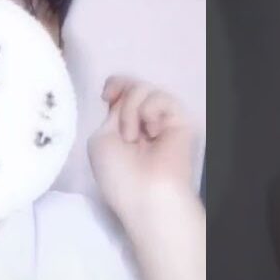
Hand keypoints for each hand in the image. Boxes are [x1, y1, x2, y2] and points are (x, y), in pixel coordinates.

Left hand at [88, 75, 198, 226]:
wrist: (146, 194)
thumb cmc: (117, 174)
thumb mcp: (101, 139)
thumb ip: (112, 113)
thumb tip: (123, 95)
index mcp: (124, 126)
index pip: (122, 92)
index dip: (114, 85)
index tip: (106, 95)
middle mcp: (143, 121)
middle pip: (133, 87)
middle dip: (122, 101)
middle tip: (123, 131)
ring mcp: (161, 119)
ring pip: (144, 89)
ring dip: (131, 112)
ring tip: (133, 138)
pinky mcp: (179, 119)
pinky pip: (162, 97)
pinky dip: (150, 109)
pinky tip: (152, 131)